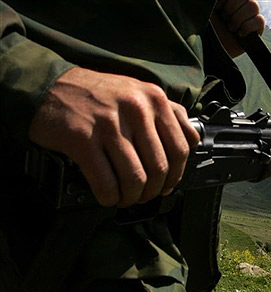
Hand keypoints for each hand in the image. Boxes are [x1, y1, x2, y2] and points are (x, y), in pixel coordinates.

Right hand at [28, 67, 199, 207]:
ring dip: (132, 197)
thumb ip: (169, 113)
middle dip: (154, 190)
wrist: (50, 86)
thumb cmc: (98, 93)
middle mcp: (136, 110)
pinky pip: (106, 182)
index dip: (177, 175)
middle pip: (159, 167)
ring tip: (127, 198)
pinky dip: (110, 197)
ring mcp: (109, 125)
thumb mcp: (140, 91)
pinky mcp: (83, 140)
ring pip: (135, 178)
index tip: (168, 185)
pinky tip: (109, 197)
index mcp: (154, 99)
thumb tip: (192, 139)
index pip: (180, 148)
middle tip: (145, 196)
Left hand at [212, 0, 264, 56]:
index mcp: (230, 0)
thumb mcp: (207, 9)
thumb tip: (221, 1)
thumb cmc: (207, 29)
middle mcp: (242, 5)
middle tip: (224, 19)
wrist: (212, 50)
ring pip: (254, 6)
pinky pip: (260, 20)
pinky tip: (239, 33)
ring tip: (230, 28)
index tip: (218, 8)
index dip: (228, 0)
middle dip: (231, 8)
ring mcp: (251, 16)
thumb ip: (216, 1)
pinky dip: (248, 26)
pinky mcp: (257, 29)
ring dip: (238, 18)